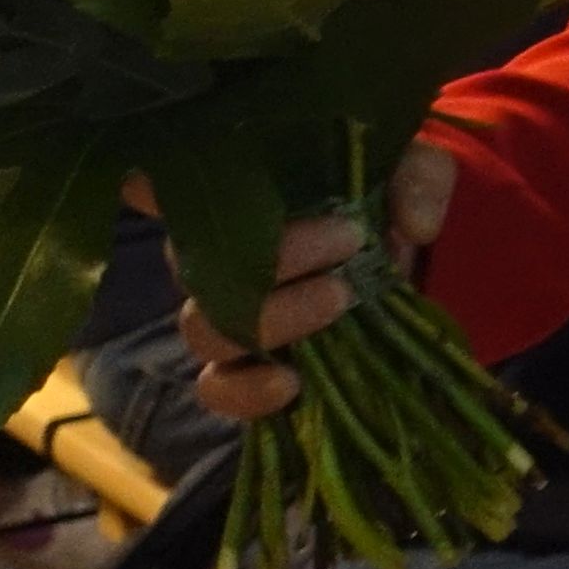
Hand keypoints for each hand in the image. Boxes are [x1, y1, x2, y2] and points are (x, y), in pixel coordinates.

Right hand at [177, 143, 454, 424]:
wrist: (418, 274)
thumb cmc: (394, 208)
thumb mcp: (417, 176)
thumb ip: (418, 179)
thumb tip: (413, 226)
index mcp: (241, 200)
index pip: (168, 190)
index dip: (149, 191)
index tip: (155, 184)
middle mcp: (218, 260)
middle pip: (196, 265)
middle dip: (276, 255)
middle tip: (351, 240)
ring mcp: (229, 319)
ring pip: (206, 328)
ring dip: (276, 315)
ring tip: (343, 298)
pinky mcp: (250, 372)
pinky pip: (220, 389)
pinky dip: (248, 391)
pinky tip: (292, 382)